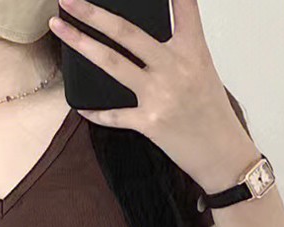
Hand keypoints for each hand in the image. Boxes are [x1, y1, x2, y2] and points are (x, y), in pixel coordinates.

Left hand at [49, 0, 254, 187]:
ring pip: (112, 63)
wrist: (223, 155)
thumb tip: (142, 43)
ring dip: (81, 43)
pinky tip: (81, 106)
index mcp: (193, 51)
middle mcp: (174, 68)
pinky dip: (96, 112)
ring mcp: (160, 95)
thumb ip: (177, 53)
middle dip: (93, 12)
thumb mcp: (202, 73)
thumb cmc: (213, 115)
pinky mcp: (149, 123)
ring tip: (60, 27)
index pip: (182, 6)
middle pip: (127, 32)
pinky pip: (114, 114)